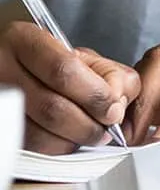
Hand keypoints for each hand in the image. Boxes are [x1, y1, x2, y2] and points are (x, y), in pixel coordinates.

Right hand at [0, 22, 139, 153]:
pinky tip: (67, 139)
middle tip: (105, 129)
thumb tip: (118, 102)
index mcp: (25, 41)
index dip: (95, 95)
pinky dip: (55, 149)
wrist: (8, 64)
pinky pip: (30, 148)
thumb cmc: (50, 60)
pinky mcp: (1, 126)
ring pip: (38, 135)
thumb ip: (106, 71)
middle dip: (88, 124)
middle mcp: (4, 69)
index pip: (64, 71)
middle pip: (52, 108)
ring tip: (88, 134)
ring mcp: (0, 101)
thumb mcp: (78, 52)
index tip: (113, 109)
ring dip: (72, 141)